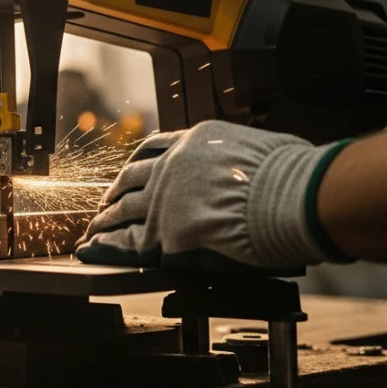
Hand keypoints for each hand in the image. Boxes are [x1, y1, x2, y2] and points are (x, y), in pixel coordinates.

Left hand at [75, 121, 354, 273]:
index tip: (133, 165)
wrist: (289, 196)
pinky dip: (108, 243)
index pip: (158, 146)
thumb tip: (256, 162)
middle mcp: (173, 164)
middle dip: (117, 187)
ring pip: (124, 206)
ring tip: (95, 225)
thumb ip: (244, 156)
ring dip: (106, 216)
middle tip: (106, 198)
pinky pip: (128, 238)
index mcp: (197, 140)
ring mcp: (165, 196)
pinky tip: (96, 247)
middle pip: (133, 175)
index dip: (143, 159)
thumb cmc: (291, 174)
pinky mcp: (166, 229)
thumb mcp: (263, 147)